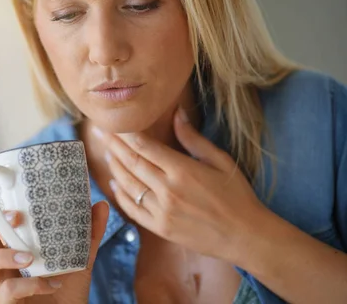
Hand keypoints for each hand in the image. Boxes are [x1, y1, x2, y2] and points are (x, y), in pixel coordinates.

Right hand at [0, 155, 108, 303]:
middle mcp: (0, 259)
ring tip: (29, 255)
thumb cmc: (66, 289)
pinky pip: (6, 290)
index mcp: (12, 241)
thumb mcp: (80, 257)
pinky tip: (51, 283)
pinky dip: (30, 285)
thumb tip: (101, 204)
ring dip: (2, 254)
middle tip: (17, 217)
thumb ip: (88, 232)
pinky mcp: (4, 303)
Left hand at [93, 107, 266, 260]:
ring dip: (115, 167)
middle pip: (132, 163)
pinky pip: (132, 209)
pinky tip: (115, 183)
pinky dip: (120, 195)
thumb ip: (193, 138)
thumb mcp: (220, 160)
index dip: (127, 134)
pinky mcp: (160, 228)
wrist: (246, 235)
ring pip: (128, 185)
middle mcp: (168, 190)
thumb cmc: (237, 195)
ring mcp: (162, 211)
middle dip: (115, 146)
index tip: (116, 124)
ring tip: (108, 153)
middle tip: (102, 134)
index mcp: (183, 170)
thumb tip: (177, 112)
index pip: (145, 146)